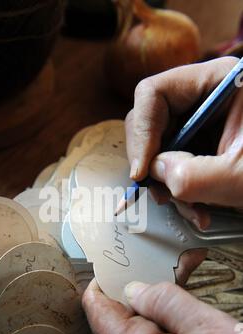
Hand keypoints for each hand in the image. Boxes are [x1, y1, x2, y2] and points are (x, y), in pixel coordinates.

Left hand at [83, 279, 242, 333]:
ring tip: (191, 309)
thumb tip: (136, 289)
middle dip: (146, 296)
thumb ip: (168, 304)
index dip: (112, 279)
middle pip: (119, 321)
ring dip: (159, 317)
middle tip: (178, 274)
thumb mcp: (213, 333)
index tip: (128, 263)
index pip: (98, 308)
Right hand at [126, 56, 242, 229]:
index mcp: (220, 82)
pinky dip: (182, 189)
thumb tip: (154, 173)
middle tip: (162, 195)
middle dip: (155, 164)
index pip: (154, 94)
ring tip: (192, 211)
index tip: (142, 172)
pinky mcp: (206, 143)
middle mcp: (206, 97)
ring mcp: (204, 123)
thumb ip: (193, 177)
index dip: (141, 133)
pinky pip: (177, 162)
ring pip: (163, 148)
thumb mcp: (241, 176)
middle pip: (153, 122)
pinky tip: (200, 209)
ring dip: (170, 185)